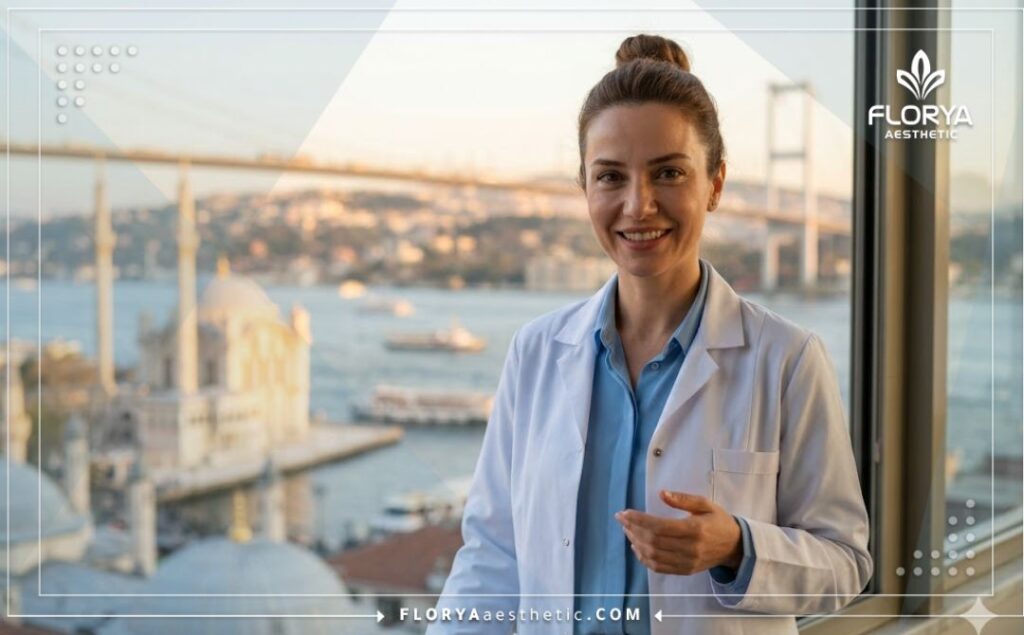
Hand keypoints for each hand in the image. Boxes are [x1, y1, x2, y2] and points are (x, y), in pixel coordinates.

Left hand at [614, 490, 742, 575]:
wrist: (734, 546)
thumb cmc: (718, 521)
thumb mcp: (705, 504)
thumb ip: (683, 499)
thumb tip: (662, 494)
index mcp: (695, 529)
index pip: (660, 527)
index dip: (639, 520)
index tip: (625, 513)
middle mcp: (690, 548)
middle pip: (653, 541)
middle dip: (633, 529)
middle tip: (623, 519)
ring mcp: (687, 562)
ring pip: (654, 556)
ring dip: (636, 543)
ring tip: (628, 530)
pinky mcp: (685, 571)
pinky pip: (659, 567)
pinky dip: (644, 559)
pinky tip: (637, 547)